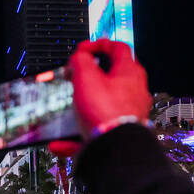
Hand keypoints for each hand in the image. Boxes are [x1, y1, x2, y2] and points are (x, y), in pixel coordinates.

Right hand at [54, 39, 152, 156]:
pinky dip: (76, 136)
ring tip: (67, 111)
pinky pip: (95, 132)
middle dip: (90, 78)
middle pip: (111, 78)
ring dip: (82, 108)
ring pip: (102, 107)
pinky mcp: (119, 134)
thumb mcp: (86, 78)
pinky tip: (59, 143)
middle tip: (76, 78)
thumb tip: (78, 57)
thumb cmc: (107, 113)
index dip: (99, 44)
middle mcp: (134, 92)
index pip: (118, 47)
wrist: (116, 149)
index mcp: (130, 72)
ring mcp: (128, 114)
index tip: (83, 49)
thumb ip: (81, 62)